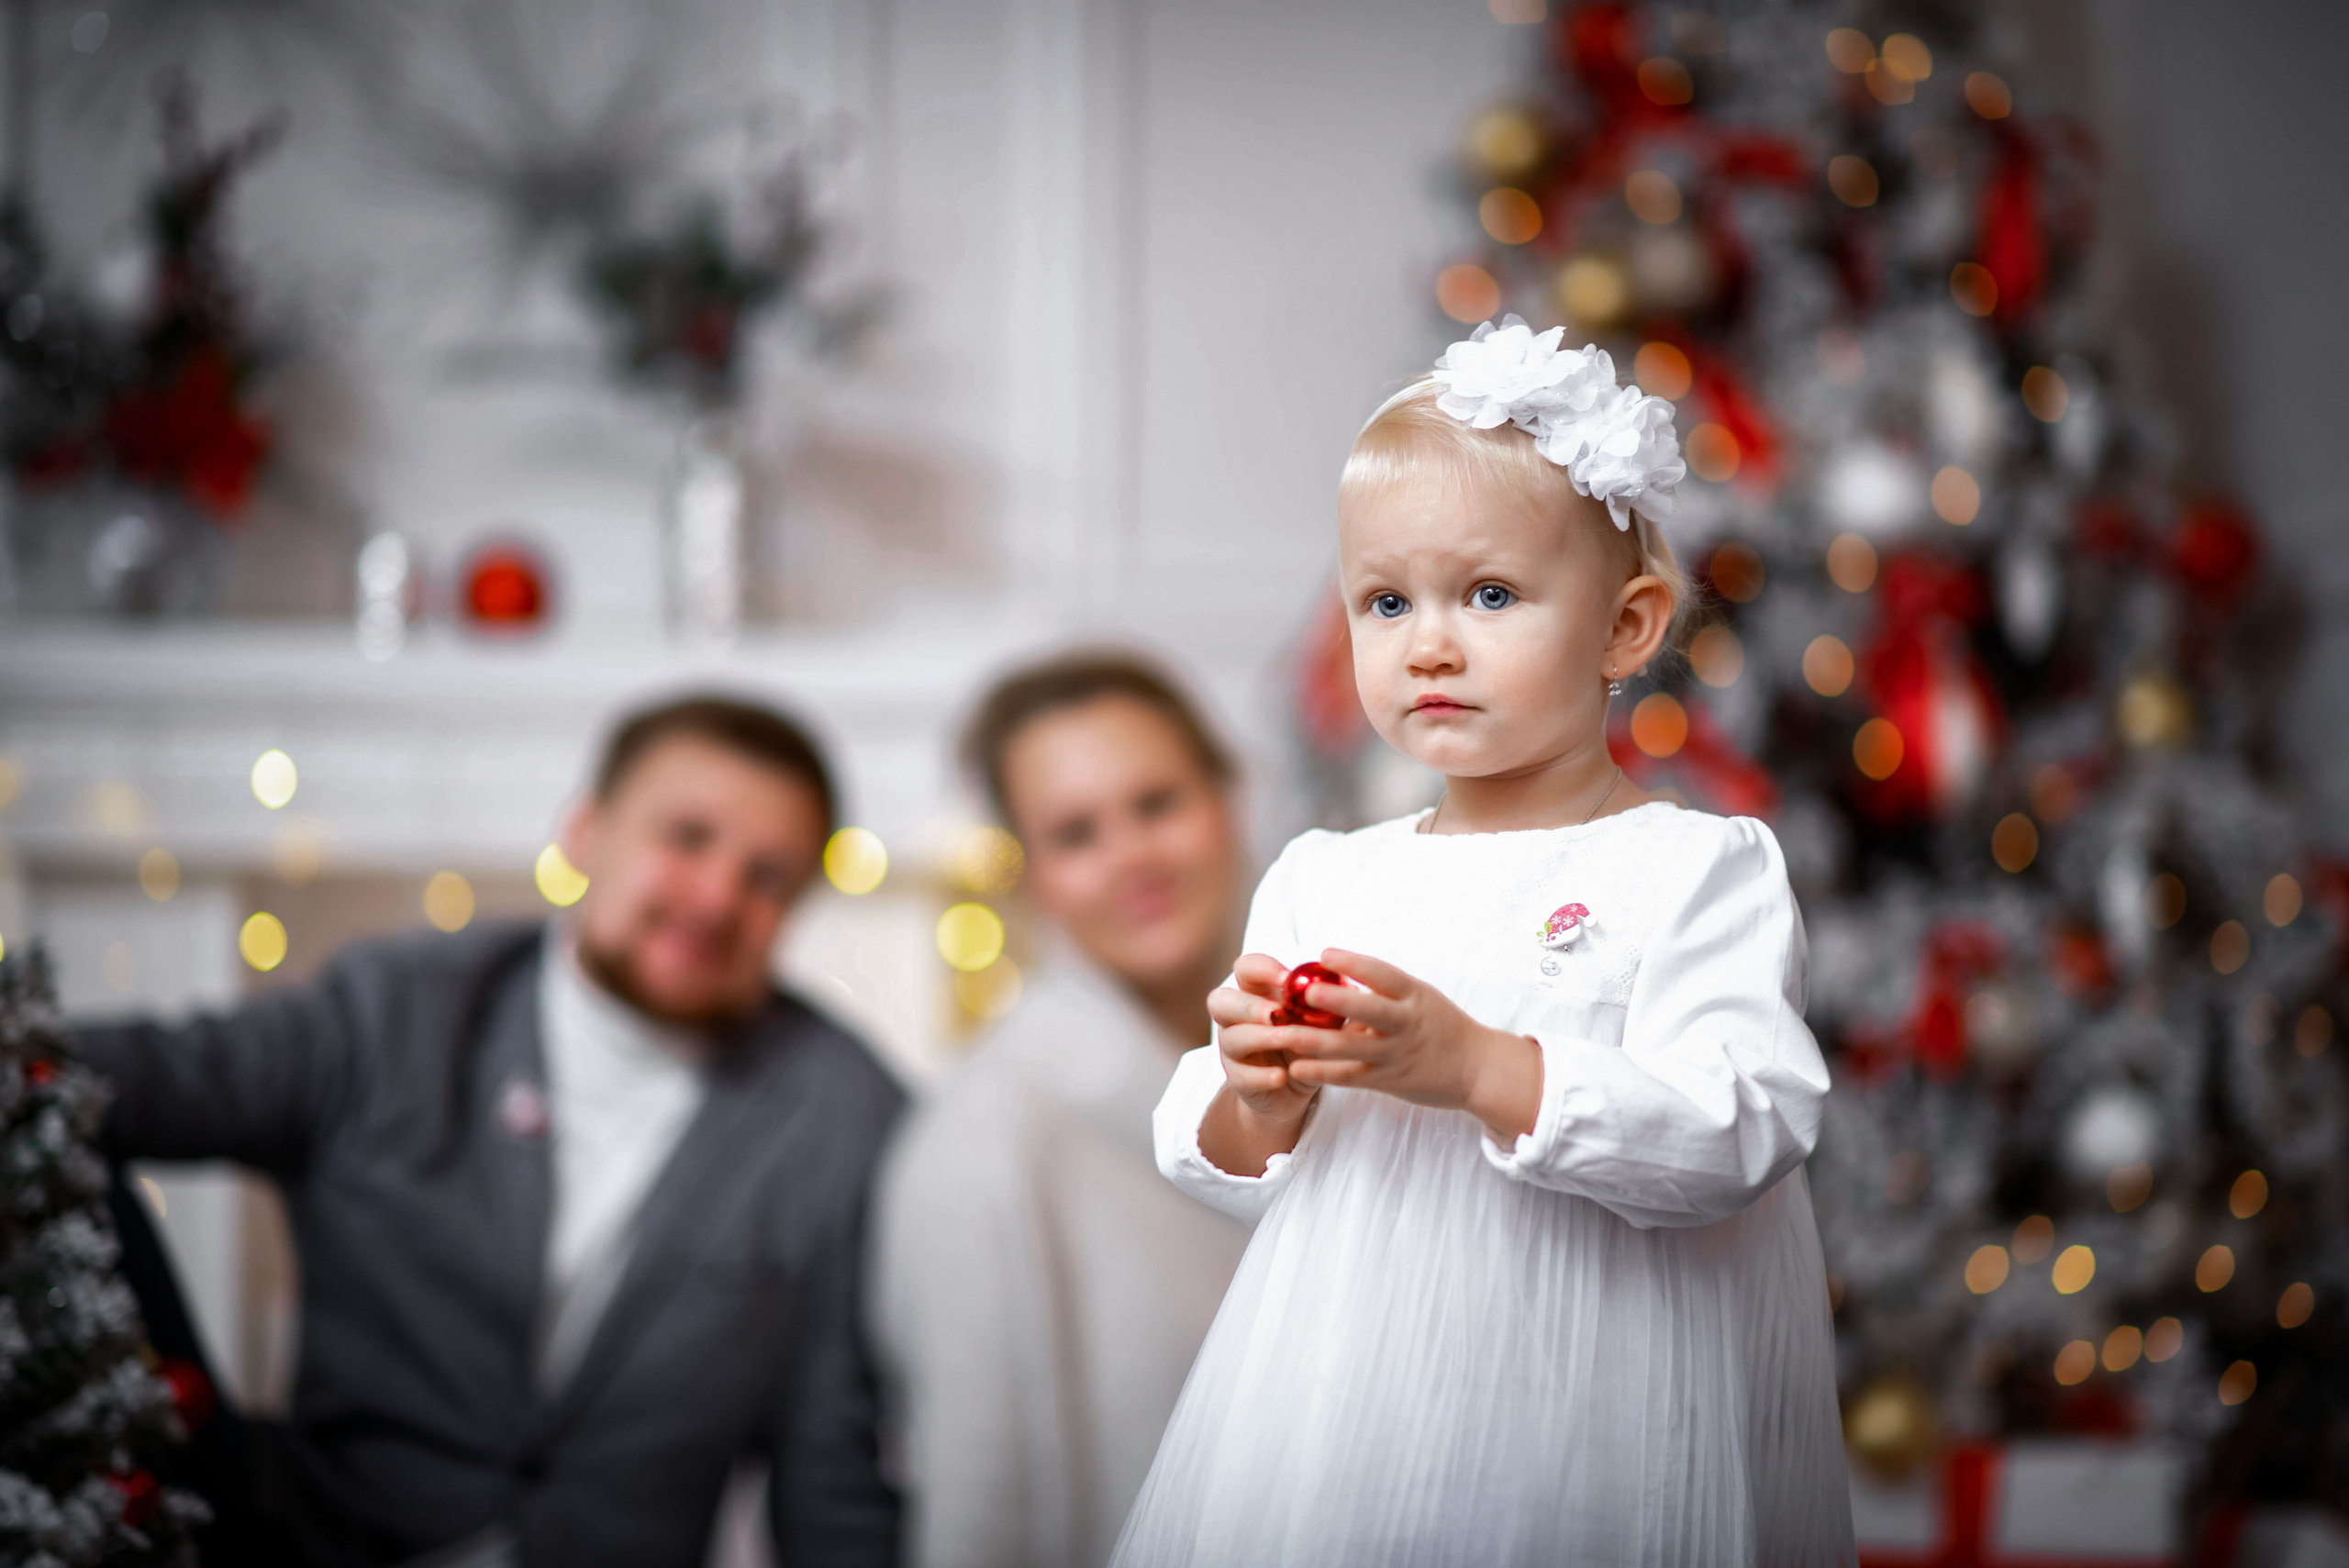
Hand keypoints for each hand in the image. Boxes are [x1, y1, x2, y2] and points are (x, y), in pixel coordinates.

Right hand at [1197, 954, 1325, 1175]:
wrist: (1294, 1091)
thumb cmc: (1309, 1045)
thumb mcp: (1324, 1023)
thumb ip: (1334, 1006)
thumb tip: (1356, 990)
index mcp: (1256, 994)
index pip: (1246, 968)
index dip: (1262, 969)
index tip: (1288, 978)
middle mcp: (1236, 1019)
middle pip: (1221, 1001)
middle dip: (1249, 1005)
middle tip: (1277, 1012)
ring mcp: (1232, 1050)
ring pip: (1230, 1039)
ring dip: (1259, 1038)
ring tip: (1286, 1040)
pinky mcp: (1238, 1080)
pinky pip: (1241, 1077)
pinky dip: (1261, 1076)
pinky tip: (1282, 1076)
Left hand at [1281, 949, 1542, 1144]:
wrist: (1478, 1069)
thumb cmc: (1442, 1026)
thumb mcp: (1419, 999)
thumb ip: (1384, 991)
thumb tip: (1336, 976)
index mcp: (1414, 995)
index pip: (1384, 974)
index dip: (1354, 963)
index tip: (1324, 952)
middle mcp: (1406, 1023)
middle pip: (1370, 1010)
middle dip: (1338, 1002)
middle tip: (1306, 993)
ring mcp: (1397, 1053)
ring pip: (1353, 1048)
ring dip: (1315, 1042)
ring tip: (1283, 1035)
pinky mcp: (1389, 1080)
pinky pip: (1351, 1077)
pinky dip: (1323, 1072)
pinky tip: (1296, 1067)